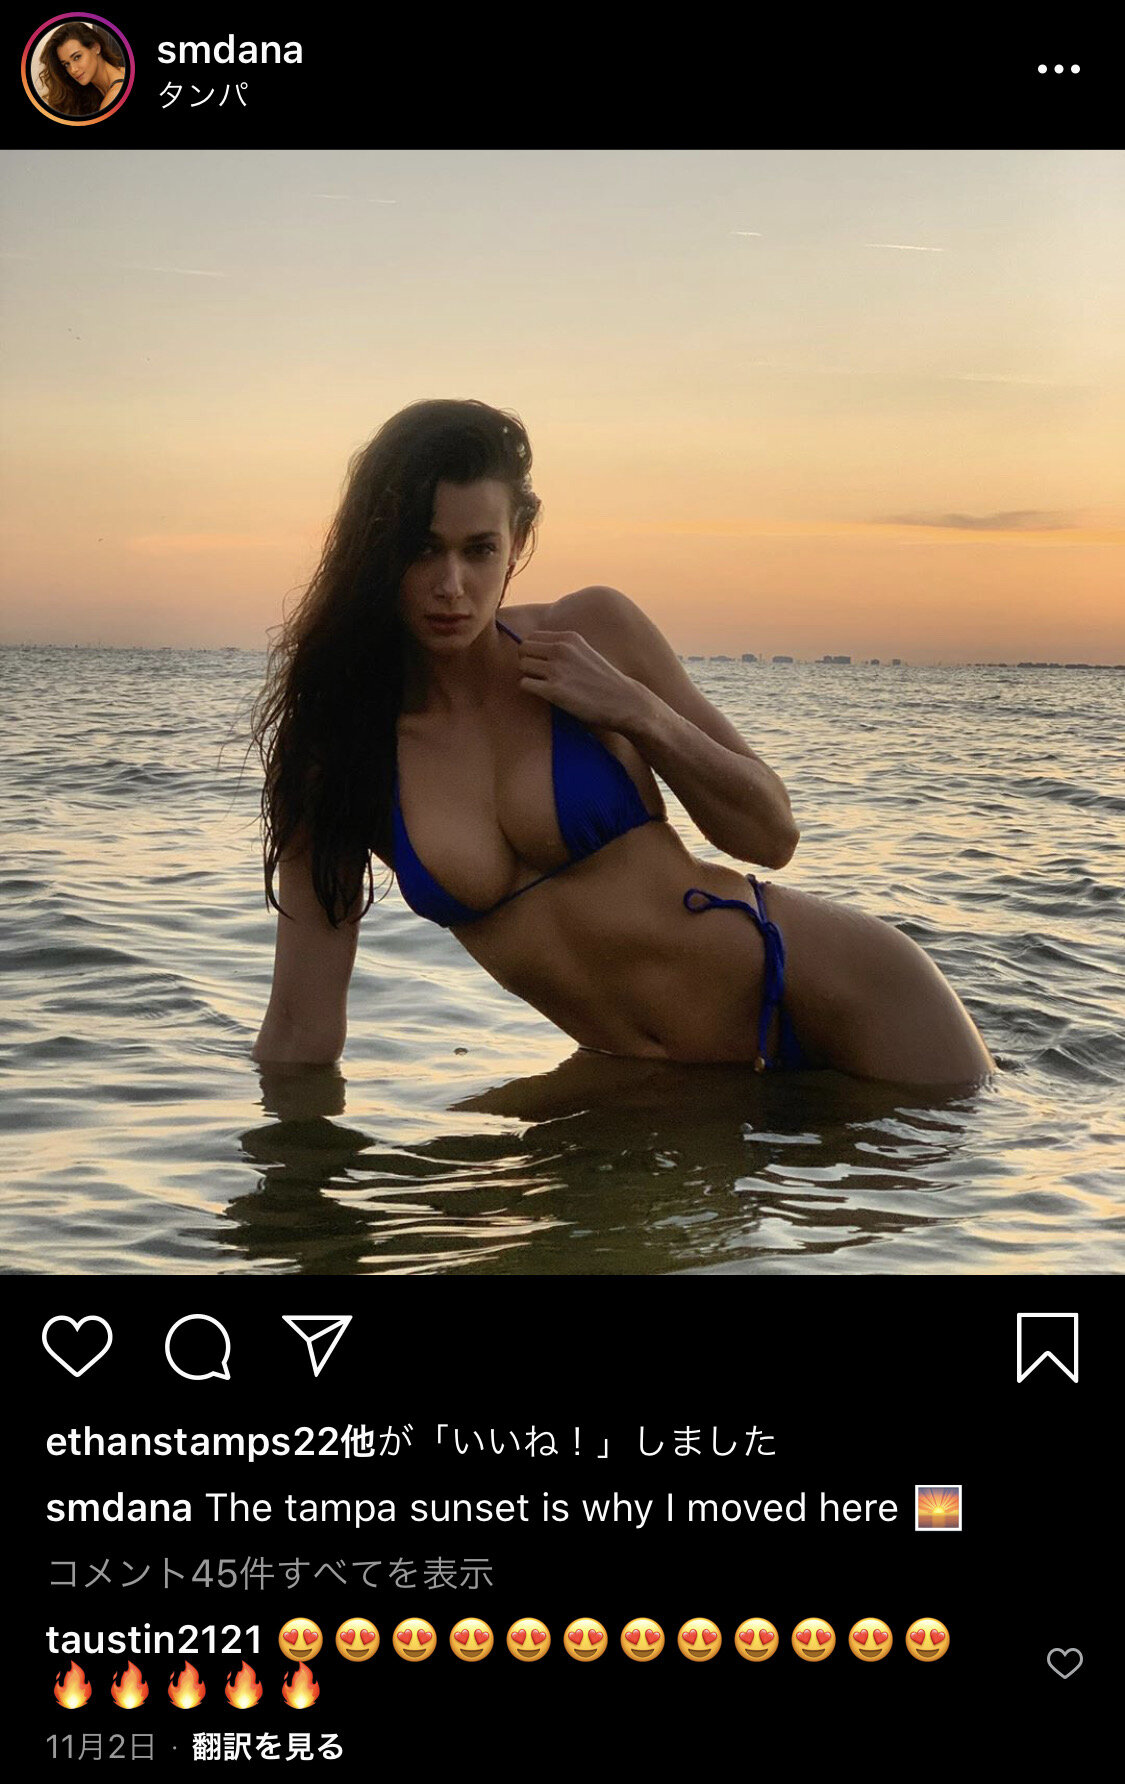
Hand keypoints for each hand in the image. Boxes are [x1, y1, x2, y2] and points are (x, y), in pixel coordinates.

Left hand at [516, 629, 650, 730]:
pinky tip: (545, 695)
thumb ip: (563, 648)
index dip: (532, 651)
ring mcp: (557, 669)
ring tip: (545, 685)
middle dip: (526, 662)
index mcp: (568, 638)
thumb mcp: (584, 653)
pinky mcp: (554, 690)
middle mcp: (561, 649)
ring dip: (529, 676)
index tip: (540, 663)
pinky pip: (525, 684)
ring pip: (522, 666)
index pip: (531, 637)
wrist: (624, 701)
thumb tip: (533, 650)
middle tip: (539, 676)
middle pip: (522, 649)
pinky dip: (531, 690)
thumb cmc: (603, 680)